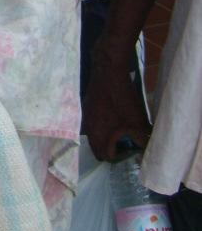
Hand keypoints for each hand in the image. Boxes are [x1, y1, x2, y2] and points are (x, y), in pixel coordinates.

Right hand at [82, 39, 151, 159]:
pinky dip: (102, 124)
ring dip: (106, 136)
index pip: (105, 157)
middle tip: (126, 142)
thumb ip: (141, 141)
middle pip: (98, 148)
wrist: (108, 73)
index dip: (119, 157)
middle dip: (111, 148)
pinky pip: (93, 123)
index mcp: (99, 137)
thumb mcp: (138, 123)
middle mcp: (88, 130)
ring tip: (120, 130)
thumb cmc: (123, 100)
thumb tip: (145, 151)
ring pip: (95, 135)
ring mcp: (86, 118)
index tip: (130, 150)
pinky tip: (113, 116)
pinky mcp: (87, 107)